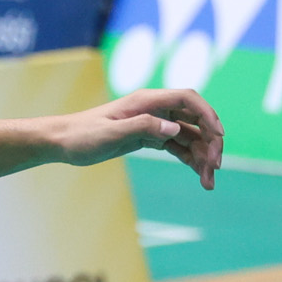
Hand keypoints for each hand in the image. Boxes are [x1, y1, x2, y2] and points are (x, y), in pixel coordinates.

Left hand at [53, 88, 223, 189]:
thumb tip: (174, 128)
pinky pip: (178, 147)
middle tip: (215, 168)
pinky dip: (190, 160)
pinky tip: (199, 176)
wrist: (62, 142)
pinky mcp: (149, 138)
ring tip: (208, 181)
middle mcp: (154, 109)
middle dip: (210, 142)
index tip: (219, 136)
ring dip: (202, 156)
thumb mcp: (110, 133)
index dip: (208, 115)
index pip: (188, 100)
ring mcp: (153, 123)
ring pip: (189, 137)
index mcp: (147, 101)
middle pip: (195, 120)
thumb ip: (142, 127)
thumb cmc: (82, 135)